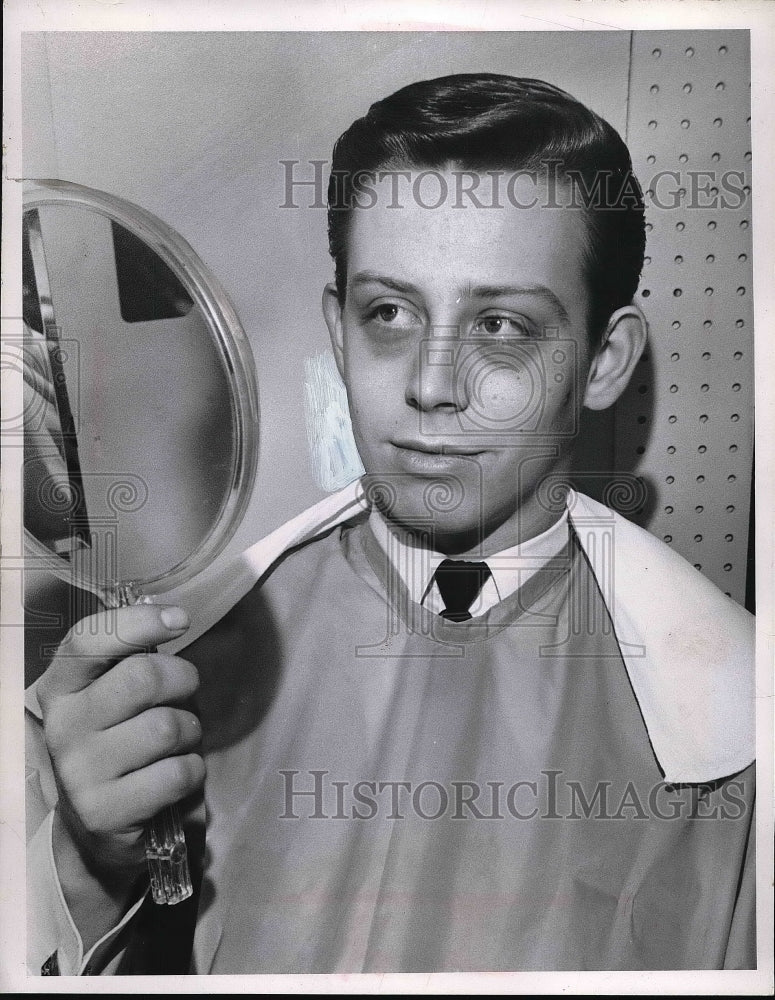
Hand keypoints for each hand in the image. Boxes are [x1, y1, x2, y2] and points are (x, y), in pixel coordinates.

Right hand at [37, 604, 204, 900]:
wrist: (95, 827)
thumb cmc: (117, 743)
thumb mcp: (110, 697)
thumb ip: (131, 659)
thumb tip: (173, 617)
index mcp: (61, 688)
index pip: (89, 640)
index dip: (139, 621)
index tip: (179, 621)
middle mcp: (63, 727)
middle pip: (143, 677)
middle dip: (183, 678)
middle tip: (185, 691)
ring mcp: (80, 772)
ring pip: (167, 726)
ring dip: (190, 729)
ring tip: (178, 740)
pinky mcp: (106, 812)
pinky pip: (178, 772)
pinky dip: (193, 769)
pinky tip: (178, 774)